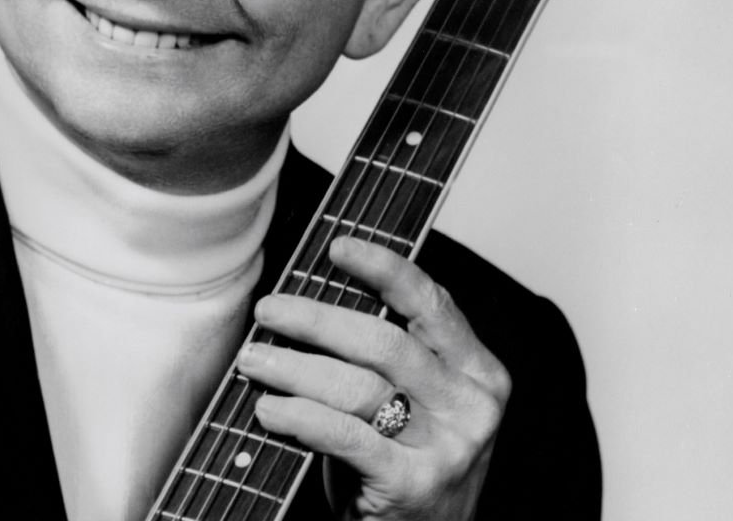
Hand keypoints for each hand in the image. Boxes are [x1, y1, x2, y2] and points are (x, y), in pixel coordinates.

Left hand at [235, 236, 509, 519]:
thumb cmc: (406, 463)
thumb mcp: (415, 402)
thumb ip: (388, 355)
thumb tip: (312, 299)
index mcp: (478, 371)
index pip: (432, 302)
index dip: (383, 268)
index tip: (337, 247)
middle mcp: (471, 406)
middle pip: (384, 342)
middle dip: (316, 319)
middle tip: (269, 309)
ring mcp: (448, 448)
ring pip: (358, 386)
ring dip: (294, 367)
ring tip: (254, 360)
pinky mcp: (413, 486)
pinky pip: (346, 435)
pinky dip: (300, 416)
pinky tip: (269, 409)